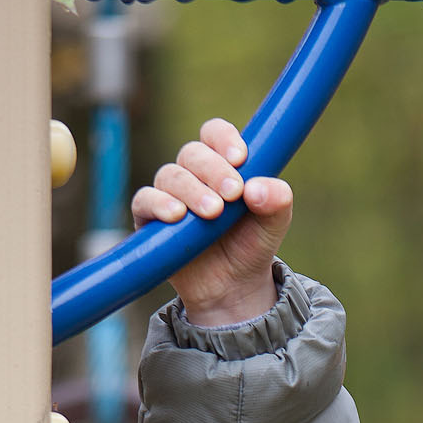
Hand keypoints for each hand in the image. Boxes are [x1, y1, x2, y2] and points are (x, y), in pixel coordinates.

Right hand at [131, 117, 293, 326]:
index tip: (240, 159)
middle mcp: (193, 174)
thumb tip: (257, 188)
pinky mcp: (150, 219)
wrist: (233, 289)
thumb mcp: (273, 224)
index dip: (224, 139)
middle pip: (192, 153)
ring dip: (191, 190)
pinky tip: (176, 215)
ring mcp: (169, 194)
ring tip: (212, 213)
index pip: (215, 134)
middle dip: (214, 171)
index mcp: (222, 164)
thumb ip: (277, 201)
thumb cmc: (250, 247)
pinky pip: (144, 200)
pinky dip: (159, 204)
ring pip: (170, 175)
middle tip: (233, 194)